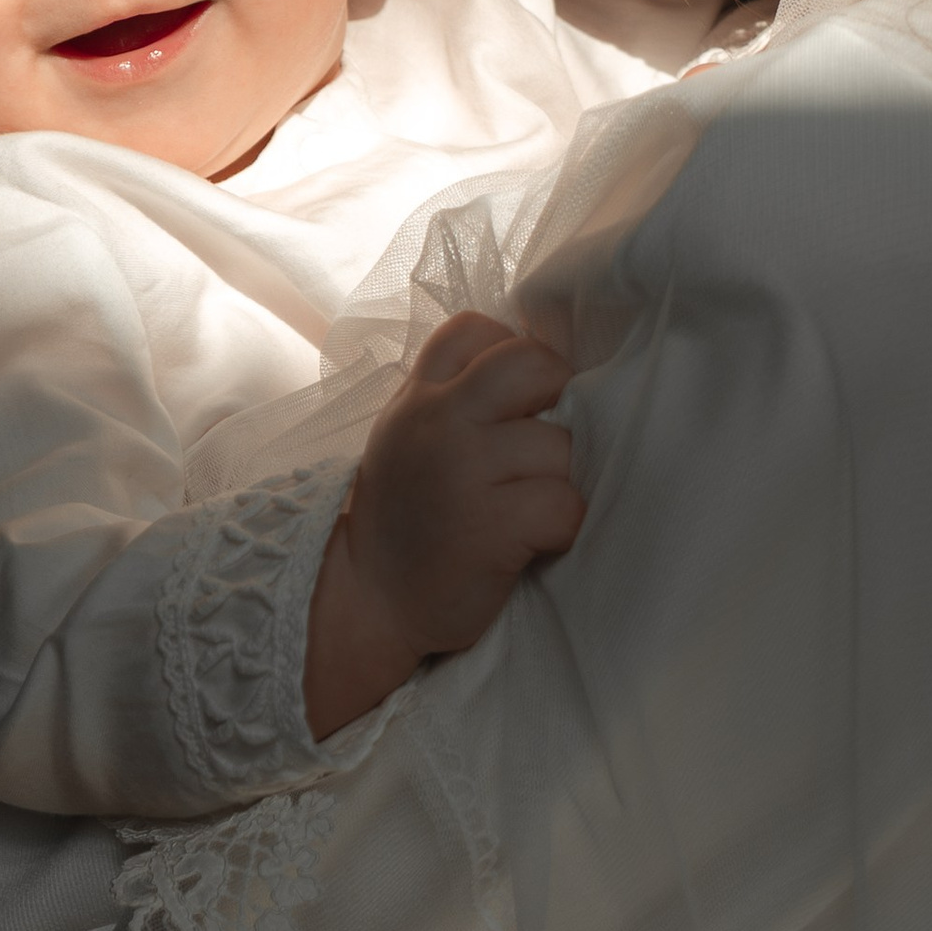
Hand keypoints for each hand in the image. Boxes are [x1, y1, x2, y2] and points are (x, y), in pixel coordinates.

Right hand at [303, 311, 582, 737]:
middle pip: (532, 363)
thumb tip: (534, 367)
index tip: (512, 402)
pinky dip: (561, 526)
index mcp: (418, 396)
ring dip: (557, 480)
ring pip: (558, 445)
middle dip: (555, 397)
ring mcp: (465, 471)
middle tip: (539, 444)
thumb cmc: (403, 519)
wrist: (367, 601)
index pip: (477, 329)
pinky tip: (532, 541)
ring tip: (524, 508)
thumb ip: (453, 396)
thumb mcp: (407, 436)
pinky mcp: (492, 526)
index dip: (511, 355)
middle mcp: (439, 421)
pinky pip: (564, 503)